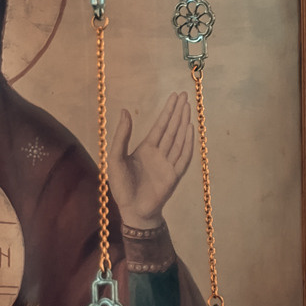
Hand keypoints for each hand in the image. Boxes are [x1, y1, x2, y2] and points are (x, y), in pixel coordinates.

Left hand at [113, 91, 195, 227]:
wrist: (132, 210)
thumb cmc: (122, 186)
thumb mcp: (115, 157)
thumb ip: (121, 135)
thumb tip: (125, 111)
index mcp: (146, 148)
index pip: (160, 125)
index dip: (168, 111)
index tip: (175, 97)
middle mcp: (160, 154)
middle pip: (172, 129)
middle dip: (178, 112)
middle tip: (185, 95)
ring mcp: (168, 164)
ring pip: (178, 139)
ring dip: (183, 124)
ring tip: (188, 108)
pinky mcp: (173, 176)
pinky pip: (183, 157)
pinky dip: (187, 143)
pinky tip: (190, 130)